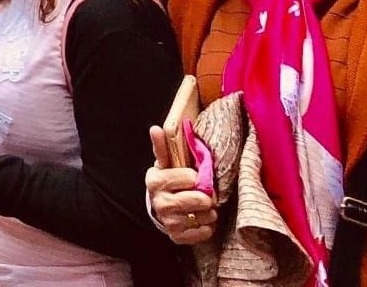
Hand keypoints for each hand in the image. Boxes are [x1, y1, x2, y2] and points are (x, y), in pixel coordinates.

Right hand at [146, 125, 217, 245]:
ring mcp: (169, 221)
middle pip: (200, 200)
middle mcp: (160, 203)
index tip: (195, 178)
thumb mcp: (165, 164)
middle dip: (208, 196)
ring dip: (210, 211)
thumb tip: (156, 128)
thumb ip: (163, 148)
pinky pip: (205, 232)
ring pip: (206, 216)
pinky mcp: (178, 237)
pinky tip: (201, 219)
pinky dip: (208, 226)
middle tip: (206, 194)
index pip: (190, 178)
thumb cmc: (169, 182)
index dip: (197, 177)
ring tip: (204, 206)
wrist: (161, 208)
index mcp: (155, 181)